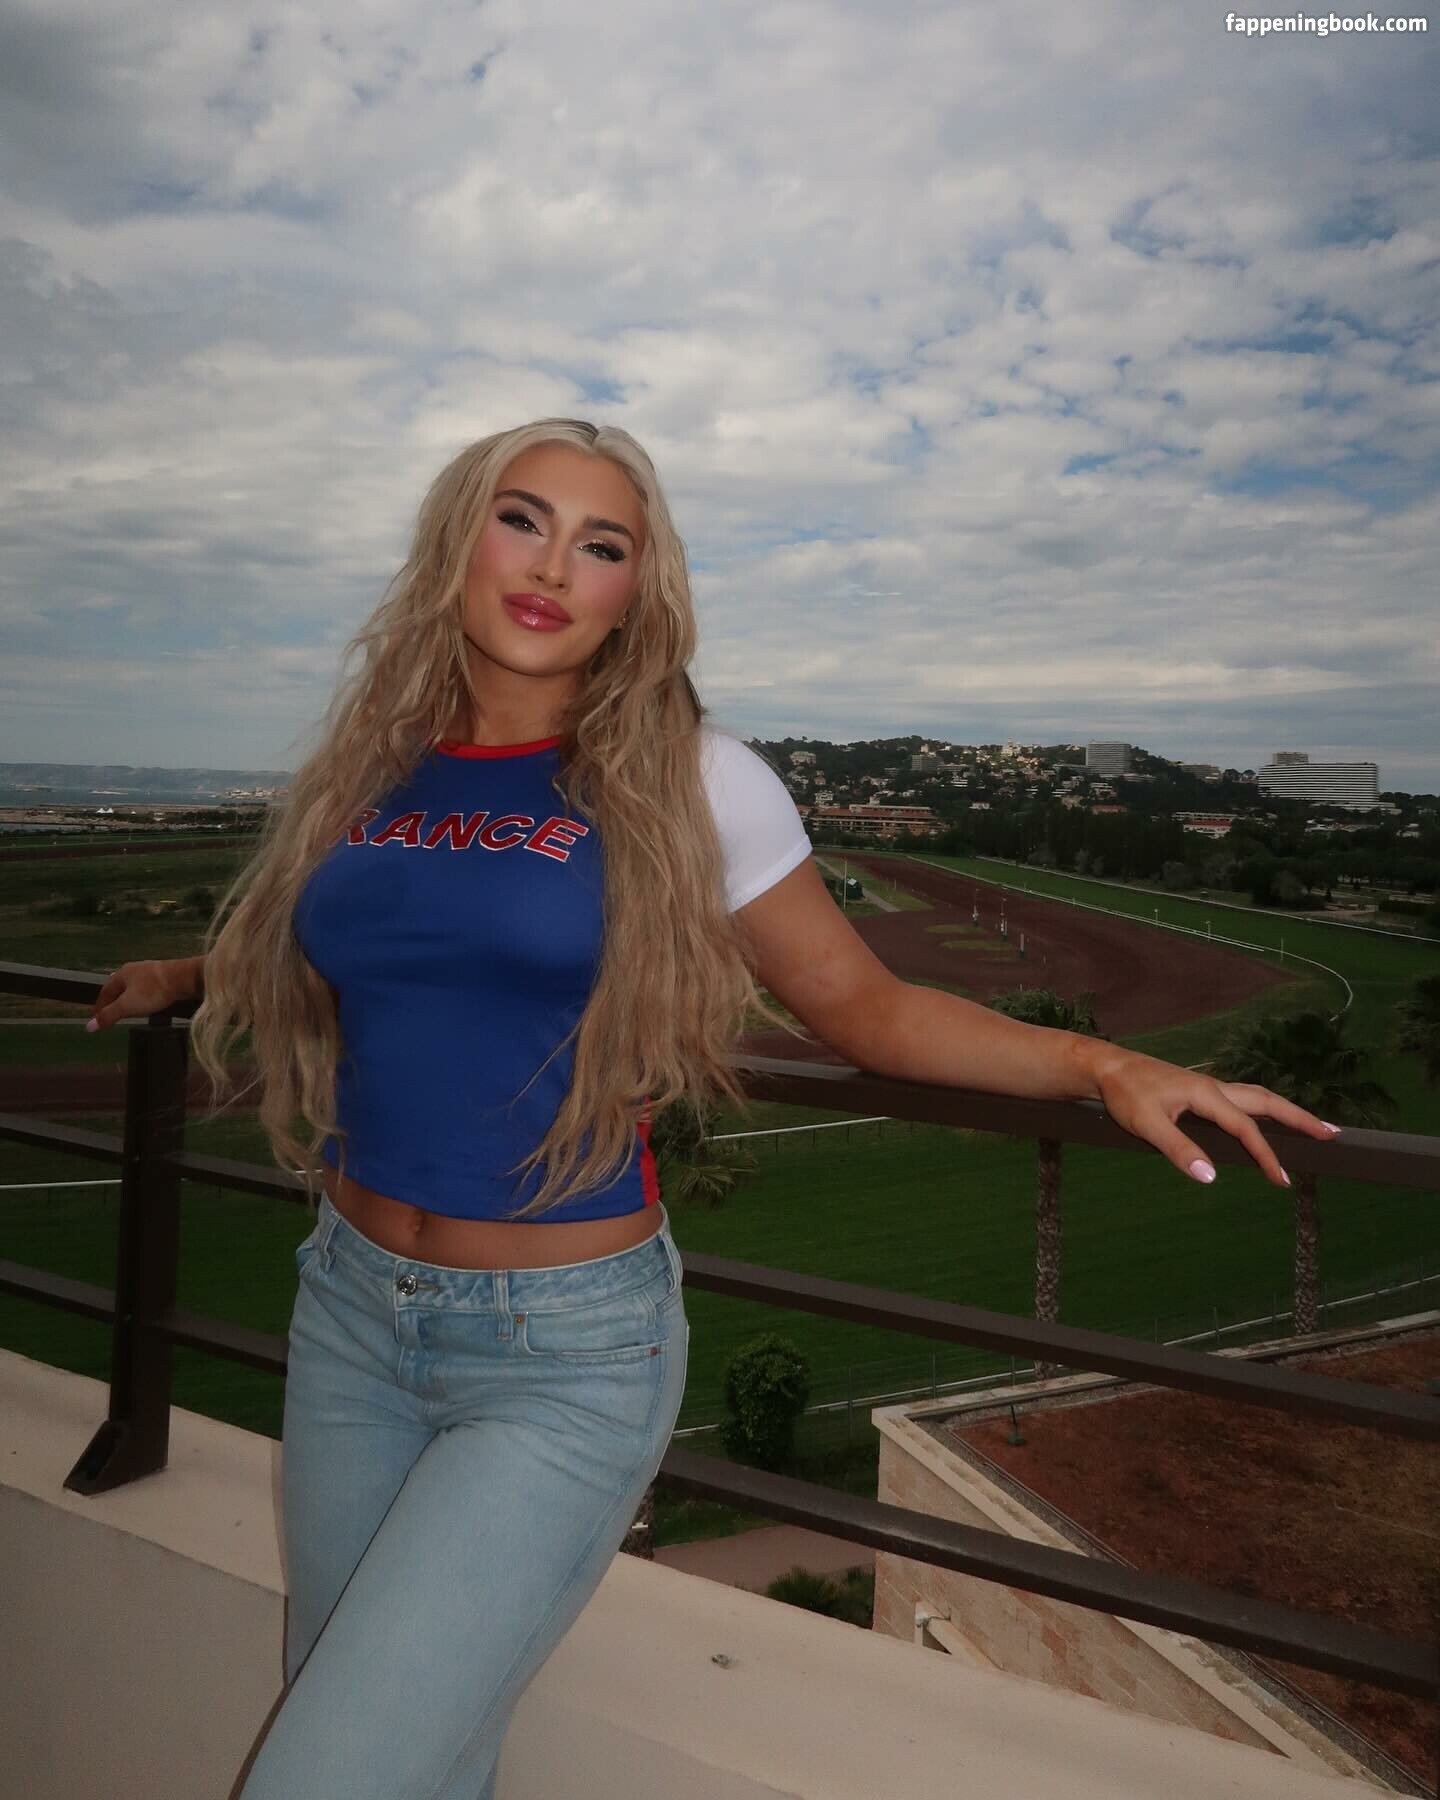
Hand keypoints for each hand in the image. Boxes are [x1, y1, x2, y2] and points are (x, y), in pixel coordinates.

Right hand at [87, 960, 187, 1031]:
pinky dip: (139, 997)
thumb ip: (109, 1015)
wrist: (185, 978)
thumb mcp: (127, 1005)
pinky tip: (145, 1003)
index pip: (104, 991)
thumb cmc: (153, 991)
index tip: (95, 1018)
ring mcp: (149, 971)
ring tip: (124, 1010)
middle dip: (111, 1001)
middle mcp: (133, 969)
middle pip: (117, 987)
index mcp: (121, 974)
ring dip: (126, 999)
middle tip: (108, 1015)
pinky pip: (145, 988)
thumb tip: (89, 1026)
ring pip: (132, 987)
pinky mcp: (163, 976)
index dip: (99, 1006)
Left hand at [1090, 1048, 1339, 1187]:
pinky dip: (1263, 1109)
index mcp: (1206, 1095)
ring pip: (1256, 1098)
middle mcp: (1214, 1087)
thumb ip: (1179, 1150)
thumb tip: (1210, 1177)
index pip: (1246, 1130)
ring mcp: (1208, 1087)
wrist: (1106, 1068)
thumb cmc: (1124, 1094)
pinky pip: (1242, 1100)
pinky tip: (1264, 1120)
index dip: (1266, 1156)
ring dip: (1285, 1111)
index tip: (1282, 1180)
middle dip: (1300, 1119)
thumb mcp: (1147, 1125)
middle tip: (1332, 1135)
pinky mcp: (1200, 1090)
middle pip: (1267, 1102)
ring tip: (1311, 1125)